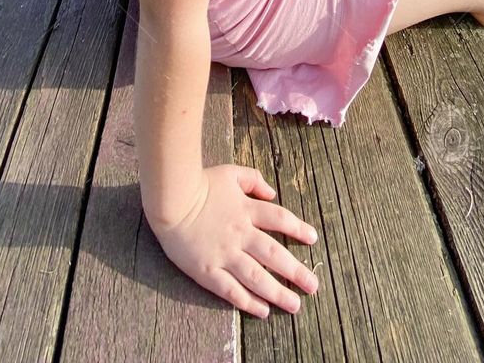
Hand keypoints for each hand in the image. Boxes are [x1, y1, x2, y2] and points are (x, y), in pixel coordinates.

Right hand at [149, 164, 319, 317]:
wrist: (170, 199)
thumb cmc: (200, 183)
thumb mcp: (230, 173)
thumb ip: (253, 180)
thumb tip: (271, 193)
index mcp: (247, 210)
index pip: (280, 220)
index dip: (298, 229)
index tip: (313, 239)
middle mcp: (241, 234)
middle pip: (274, 254)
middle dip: (296, 271)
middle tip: (313, 285)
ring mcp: (225, 254)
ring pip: (257, 277)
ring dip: (277, 293)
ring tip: (294, 305)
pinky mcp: (208, 271)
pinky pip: (231, 290)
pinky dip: (248, 302)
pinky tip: (262, 310)